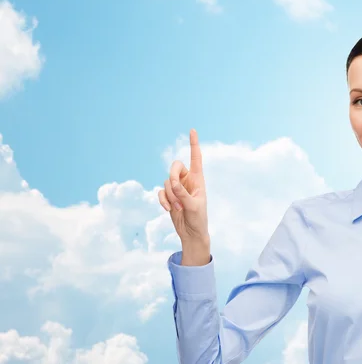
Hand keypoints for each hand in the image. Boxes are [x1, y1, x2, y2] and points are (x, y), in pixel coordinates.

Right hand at [158, 129, 209, 243]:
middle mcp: (187, 180)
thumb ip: (183, 194)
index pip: (196, 158)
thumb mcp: (193, 207)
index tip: (192, 130)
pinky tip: (168, 209)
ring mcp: (177, 188)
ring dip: (170, 196)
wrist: (192, 232)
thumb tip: (171, 183)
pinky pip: (160, 192)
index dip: (194, 144)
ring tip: (178, 208)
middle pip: (174, 166)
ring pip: (166, 182)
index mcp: (198, 179)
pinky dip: (162, 200)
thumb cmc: (198, 219)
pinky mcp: (169, 196)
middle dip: (172, 176)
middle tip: (175, 189)